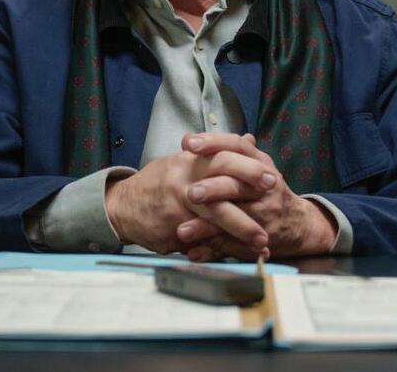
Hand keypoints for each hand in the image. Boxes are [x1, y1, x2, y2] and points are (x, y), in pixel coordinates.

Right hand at [104, 148, 274, 254]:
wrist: (123, 206)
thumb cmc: (158, 184)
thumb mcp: (184, 162)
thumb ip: (218, 154)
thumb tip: (249, 141)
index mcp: (188, 161)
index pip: (222, 154)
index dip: (247, 164)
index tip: (270, 175)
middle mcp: (184, 178)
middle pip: (221, 177)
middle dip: (249, 185)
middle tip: (273, 195)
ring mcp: (178, 204)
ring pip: (215, 213)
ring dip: (242, 227)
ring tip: (263, 239)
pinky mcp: (173, 228)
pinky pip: (203, 238)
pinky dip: (224, 248)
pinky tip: (241, 255)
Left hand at [177, 133, 337, 260]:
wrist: (299, 222)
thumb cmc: (266, 188)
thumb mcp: (254, 164)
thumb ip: (223, 153)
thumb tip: (191, 136)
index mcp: (260, 162)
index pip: (237, 146)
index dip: (213, 143)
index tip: (188, 143)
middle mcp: (264, 186)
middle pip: (236, 184)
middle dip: (212, 189)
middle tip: (189, 193)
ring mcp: (264, 215)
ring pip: (233, 220)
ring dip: (206, 227)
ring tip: (182, 232)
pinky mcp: (260, 241)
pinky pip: (233, 247)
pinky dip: (212, 251)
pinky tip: (193, 254)